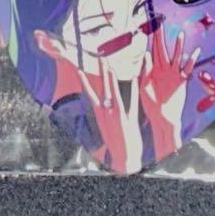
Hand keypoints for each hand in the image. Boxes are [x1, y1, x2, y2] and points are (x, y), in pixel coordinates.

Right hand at [75, 60, 141, 174]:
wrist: (124, 157)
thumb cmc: (114, 142)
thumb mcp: (104, 127)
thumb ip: (102, 113)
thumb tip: (101, 103)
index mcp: (99, 114)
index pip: (89, 94)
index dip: (84, 82)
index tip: (80, 71)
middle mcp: (106, 112)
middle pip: (103, 88)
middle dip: (102, 72)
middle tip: (101, 58)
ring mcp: (118, 114)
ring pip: (114, 92)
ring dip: (112, 79)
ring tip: (110, 66)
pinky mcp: (130, 118)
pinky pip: (132, 100)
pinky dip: (133, 89)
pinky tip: (134, 78)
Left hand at [140, 29, 197, 144]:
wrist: (162, 118)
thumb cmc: (150, 104)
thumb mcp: (144, 86)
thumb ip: (145, 70)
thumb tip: (146, 54)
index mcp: (152, 69)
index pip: (151, 49)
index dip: (150, 39)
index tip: (149, 26)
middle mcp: (163, 69)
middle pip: (162, 49)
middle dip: (161, 36)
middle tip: (160, 22)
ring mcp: (173, 74)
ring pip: (175, 56)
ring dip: (178, 45)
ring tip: (180, 34)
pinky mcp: (181, 81)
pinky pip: (187, 69)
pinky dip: (191, 60)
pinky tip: (195, 52)